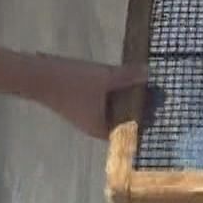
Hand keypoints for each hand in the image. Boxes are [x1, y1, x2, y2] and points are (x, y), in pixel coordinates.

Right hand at [21, 54, 151, 140]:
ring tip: (145, 84)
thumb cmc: (73, 82)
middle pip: (124, 120)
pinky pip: (104, 102)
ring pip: (114, 110)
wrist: (38, 76)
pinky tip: (122, 79)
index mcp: (102, 129)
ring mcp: (86, 115)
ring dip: (127, 99)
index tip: (164, 105)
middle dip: (140, 106)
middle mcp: (94, 126)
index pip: (132, 130)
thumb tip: (150, 73)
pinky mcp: (79, 104)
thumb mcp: (105, 77)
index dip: (148, 117)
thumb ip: (129, 76)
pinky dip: (115, 94)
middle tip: (158, 92)